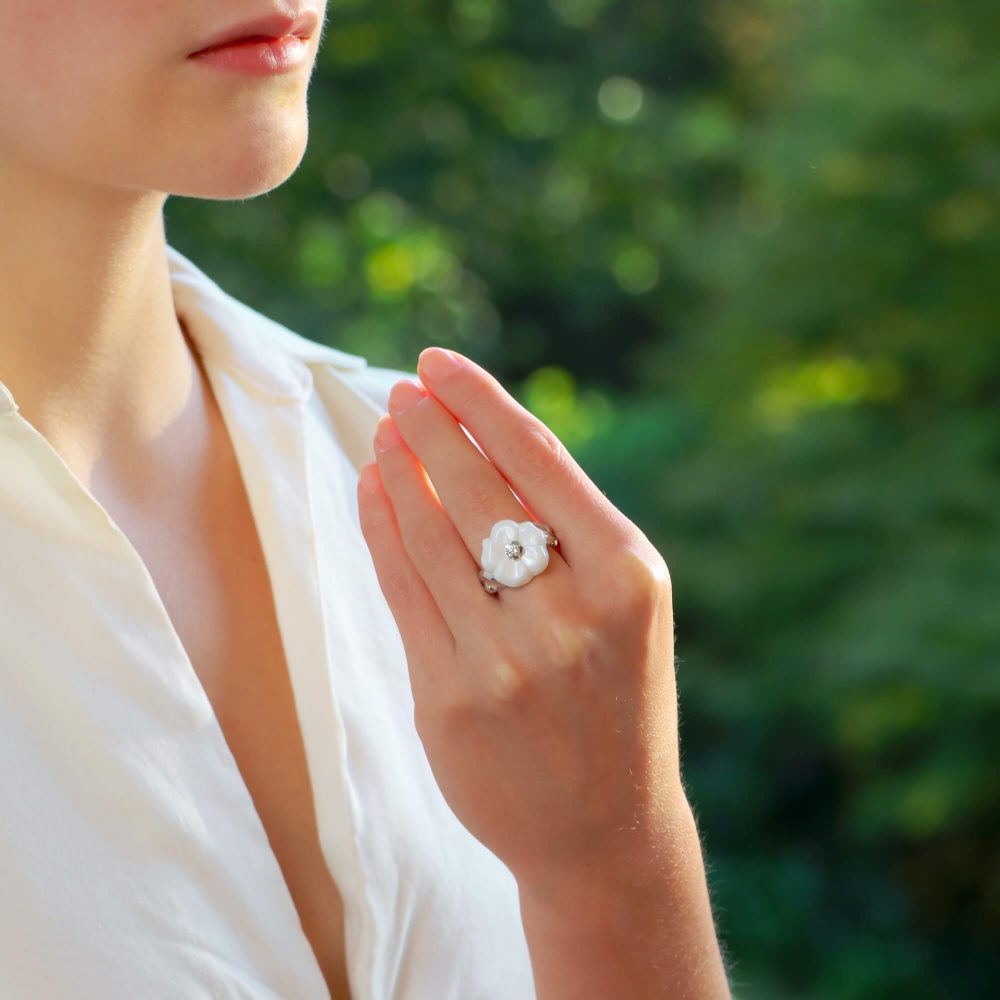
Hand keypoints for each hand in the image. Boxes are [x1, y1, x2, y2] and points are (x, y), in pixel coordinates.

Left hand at [356, 347, 684, 896]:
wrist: (606, 827)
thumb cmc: (616, 697)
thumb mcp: (623, 606)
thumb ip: (566, 528)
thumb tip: (479, 437)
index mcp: (628, 574)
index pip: (538, 458)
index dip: (480, 401)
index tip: (437, 361)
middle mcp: (571, 612)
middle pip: (476, 488)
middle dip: (428, 425)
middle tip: (402, 389)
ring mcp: (506, 661)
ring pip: (429, 534)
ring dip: (397, 471)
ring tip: (385, 433)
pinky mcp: (450, 701)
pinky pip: (402, 590)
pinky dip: (380, 528)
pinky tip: (372, 491)